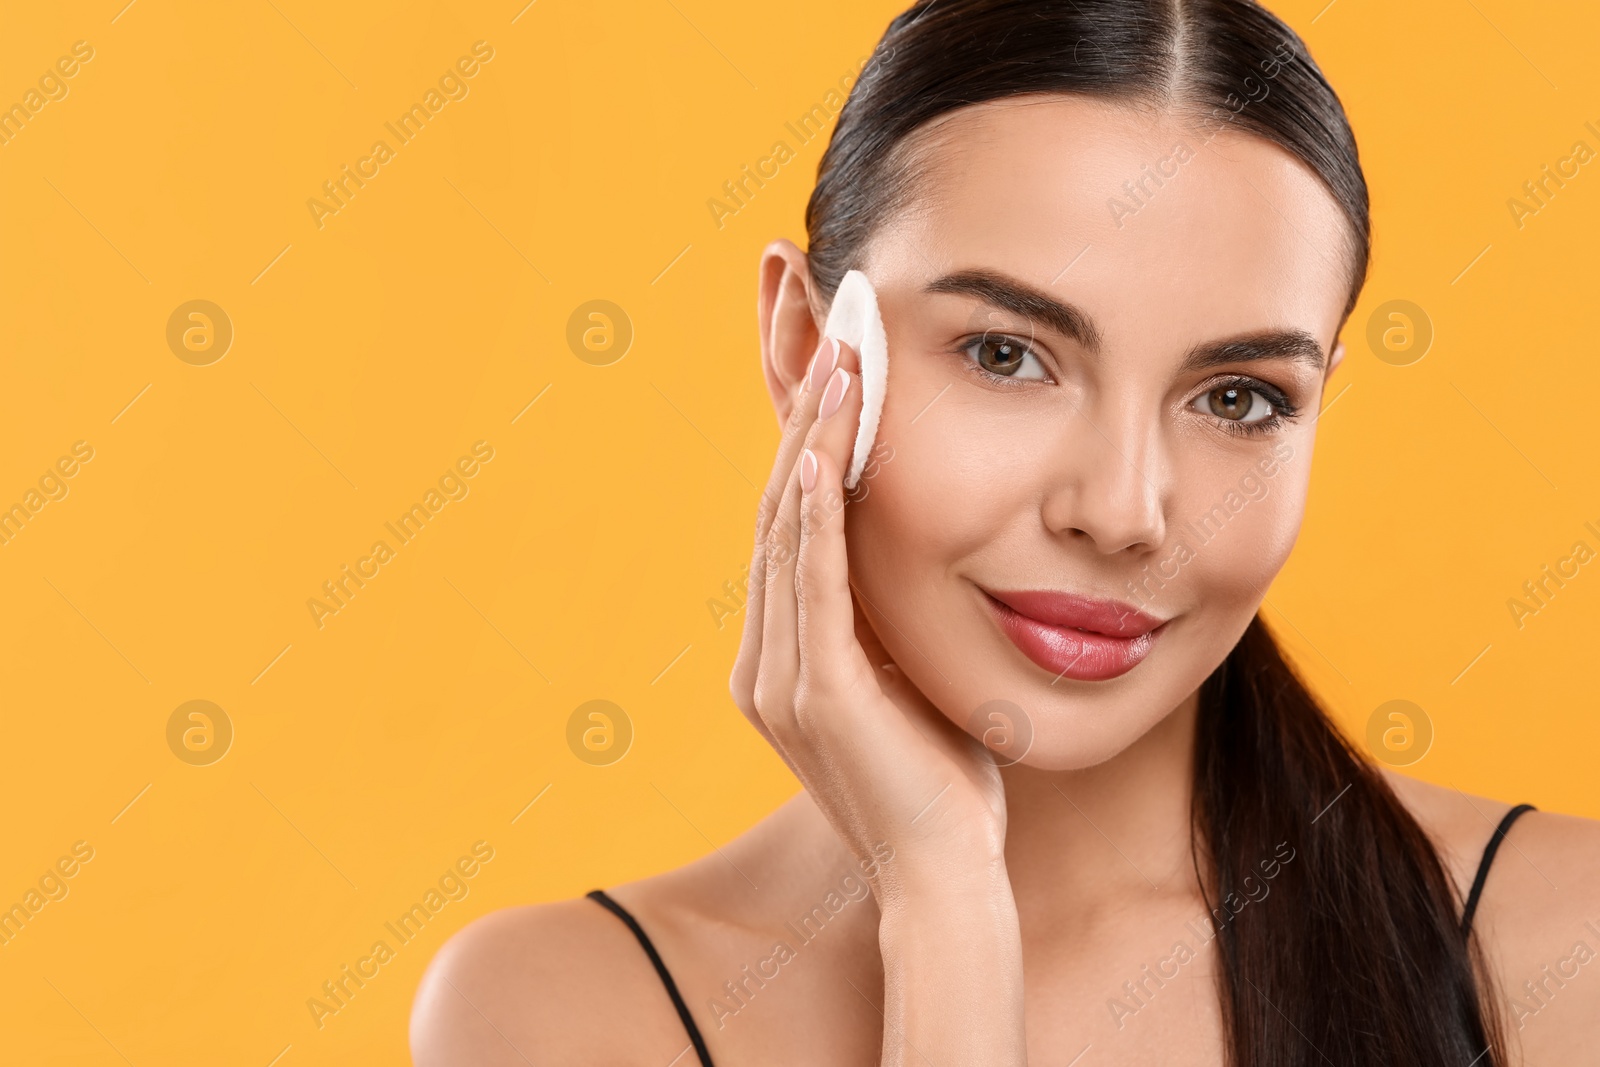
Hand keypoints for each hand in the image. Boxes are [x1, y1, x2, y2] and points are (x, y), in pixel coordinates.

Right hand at [728, 335, 1009, 894]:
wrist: (946, 874)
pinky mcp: (816, 695)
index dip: (807, 445)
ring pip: (788, 533)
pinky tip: (837, 446)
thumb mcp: (902, 680)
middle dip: (804, 419)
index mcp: (777, 661)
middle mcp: (762, 665)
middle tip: (834, 334)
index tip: (837, 368)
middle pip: (776, 514)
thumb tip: (903, 553)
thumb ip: (880, 623)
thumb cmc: (942, 778)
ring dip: (814, 442)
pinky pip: (812, 581)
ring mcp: (779, 681)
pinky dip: (821, 508)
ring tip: (842, 361)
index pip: (787, 531)